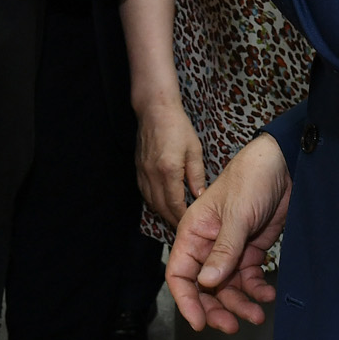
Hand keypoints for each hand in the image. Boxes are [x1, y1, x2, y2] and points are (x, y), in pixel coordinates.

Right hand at [135, 97, 206, 227]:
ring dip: (162, 213)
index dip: (182, 218)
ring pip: (150, 202)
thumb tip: (199, 196)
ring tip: (174, 220)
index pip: (175, 204)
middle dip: (172, 220)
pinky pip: (145, 192)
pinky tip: (162, 203)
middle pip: (160, 207)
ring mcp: (142, 172)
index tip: (190, 226)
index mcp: (168, 170)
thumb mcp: (194, 150)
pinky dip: (153, 202)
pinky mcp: (138, 168)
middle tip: (183, 229)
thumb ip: (196, 175)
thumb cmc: (177, 126)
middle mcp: (152, 174)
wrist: (155, 110)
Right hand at [167, 132, 288, 333]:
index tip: (199, 323)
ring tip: (257, 314)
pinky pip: (249, 278)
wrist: (284, 167)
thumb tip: (207, 284)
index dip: (186, 300)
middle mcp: (208, 245)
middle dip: (216, 308)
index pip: (180, 273)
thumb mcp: (237, 215)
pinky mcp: (250, 251)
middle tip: (232, 326)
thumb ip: (223, 251)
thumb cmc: (251, 180)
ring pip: (228, 288)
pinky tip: (267, 294)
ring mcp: (230, 249)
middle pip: (204, 287)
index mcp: (194, 233)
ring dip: (240, 304)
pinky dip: (257, 289)